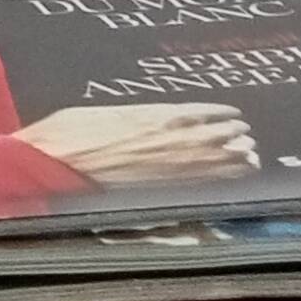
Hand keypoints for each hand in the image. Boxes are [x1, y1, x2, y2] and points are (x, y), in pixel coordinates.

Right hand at [18, 104, 260, 184]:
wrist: (51, 163)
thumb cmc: (65, 136)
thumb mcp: (98, 112)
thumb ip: (131, 115)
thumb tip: (143, 117)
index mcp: (157, 115)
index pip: (205, 112)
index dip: (221, 114)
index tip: (232, 115)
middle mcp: (172, 138)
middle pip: (221, 136)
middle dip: (235, 137)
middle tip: (246, 137)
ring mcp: (171, 166)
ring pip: (221, 160)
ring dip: (238, 157)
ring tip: (249, 156)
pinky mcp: (163, 189)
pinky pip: (205, 182)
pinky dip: (225, 178)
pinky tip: (236, 176)